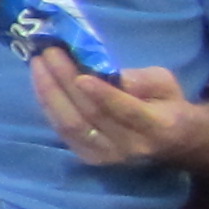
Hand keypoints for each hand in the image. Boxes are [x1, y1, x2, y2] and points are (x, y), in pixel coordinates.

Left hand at [32, 54, 198, 168]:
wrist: (170, 141)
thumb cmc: (166, 104)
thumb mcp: (166, 84)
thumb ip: (143, 79)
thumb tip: (113, 75)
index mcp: (158, 127)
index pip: (128, 112)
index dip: (104, 95)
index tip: (82, 76)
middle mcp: (130, 146)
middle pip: (91, 114)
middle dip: (66, 81)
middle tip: (49, 52)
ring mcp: (107, 156)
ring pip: (71, 125)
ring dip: (49, 92)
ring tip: (38, 63)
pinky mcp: (88, 156)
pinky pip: (62, 130)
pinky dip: (47, 104)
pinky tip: (39, 81)